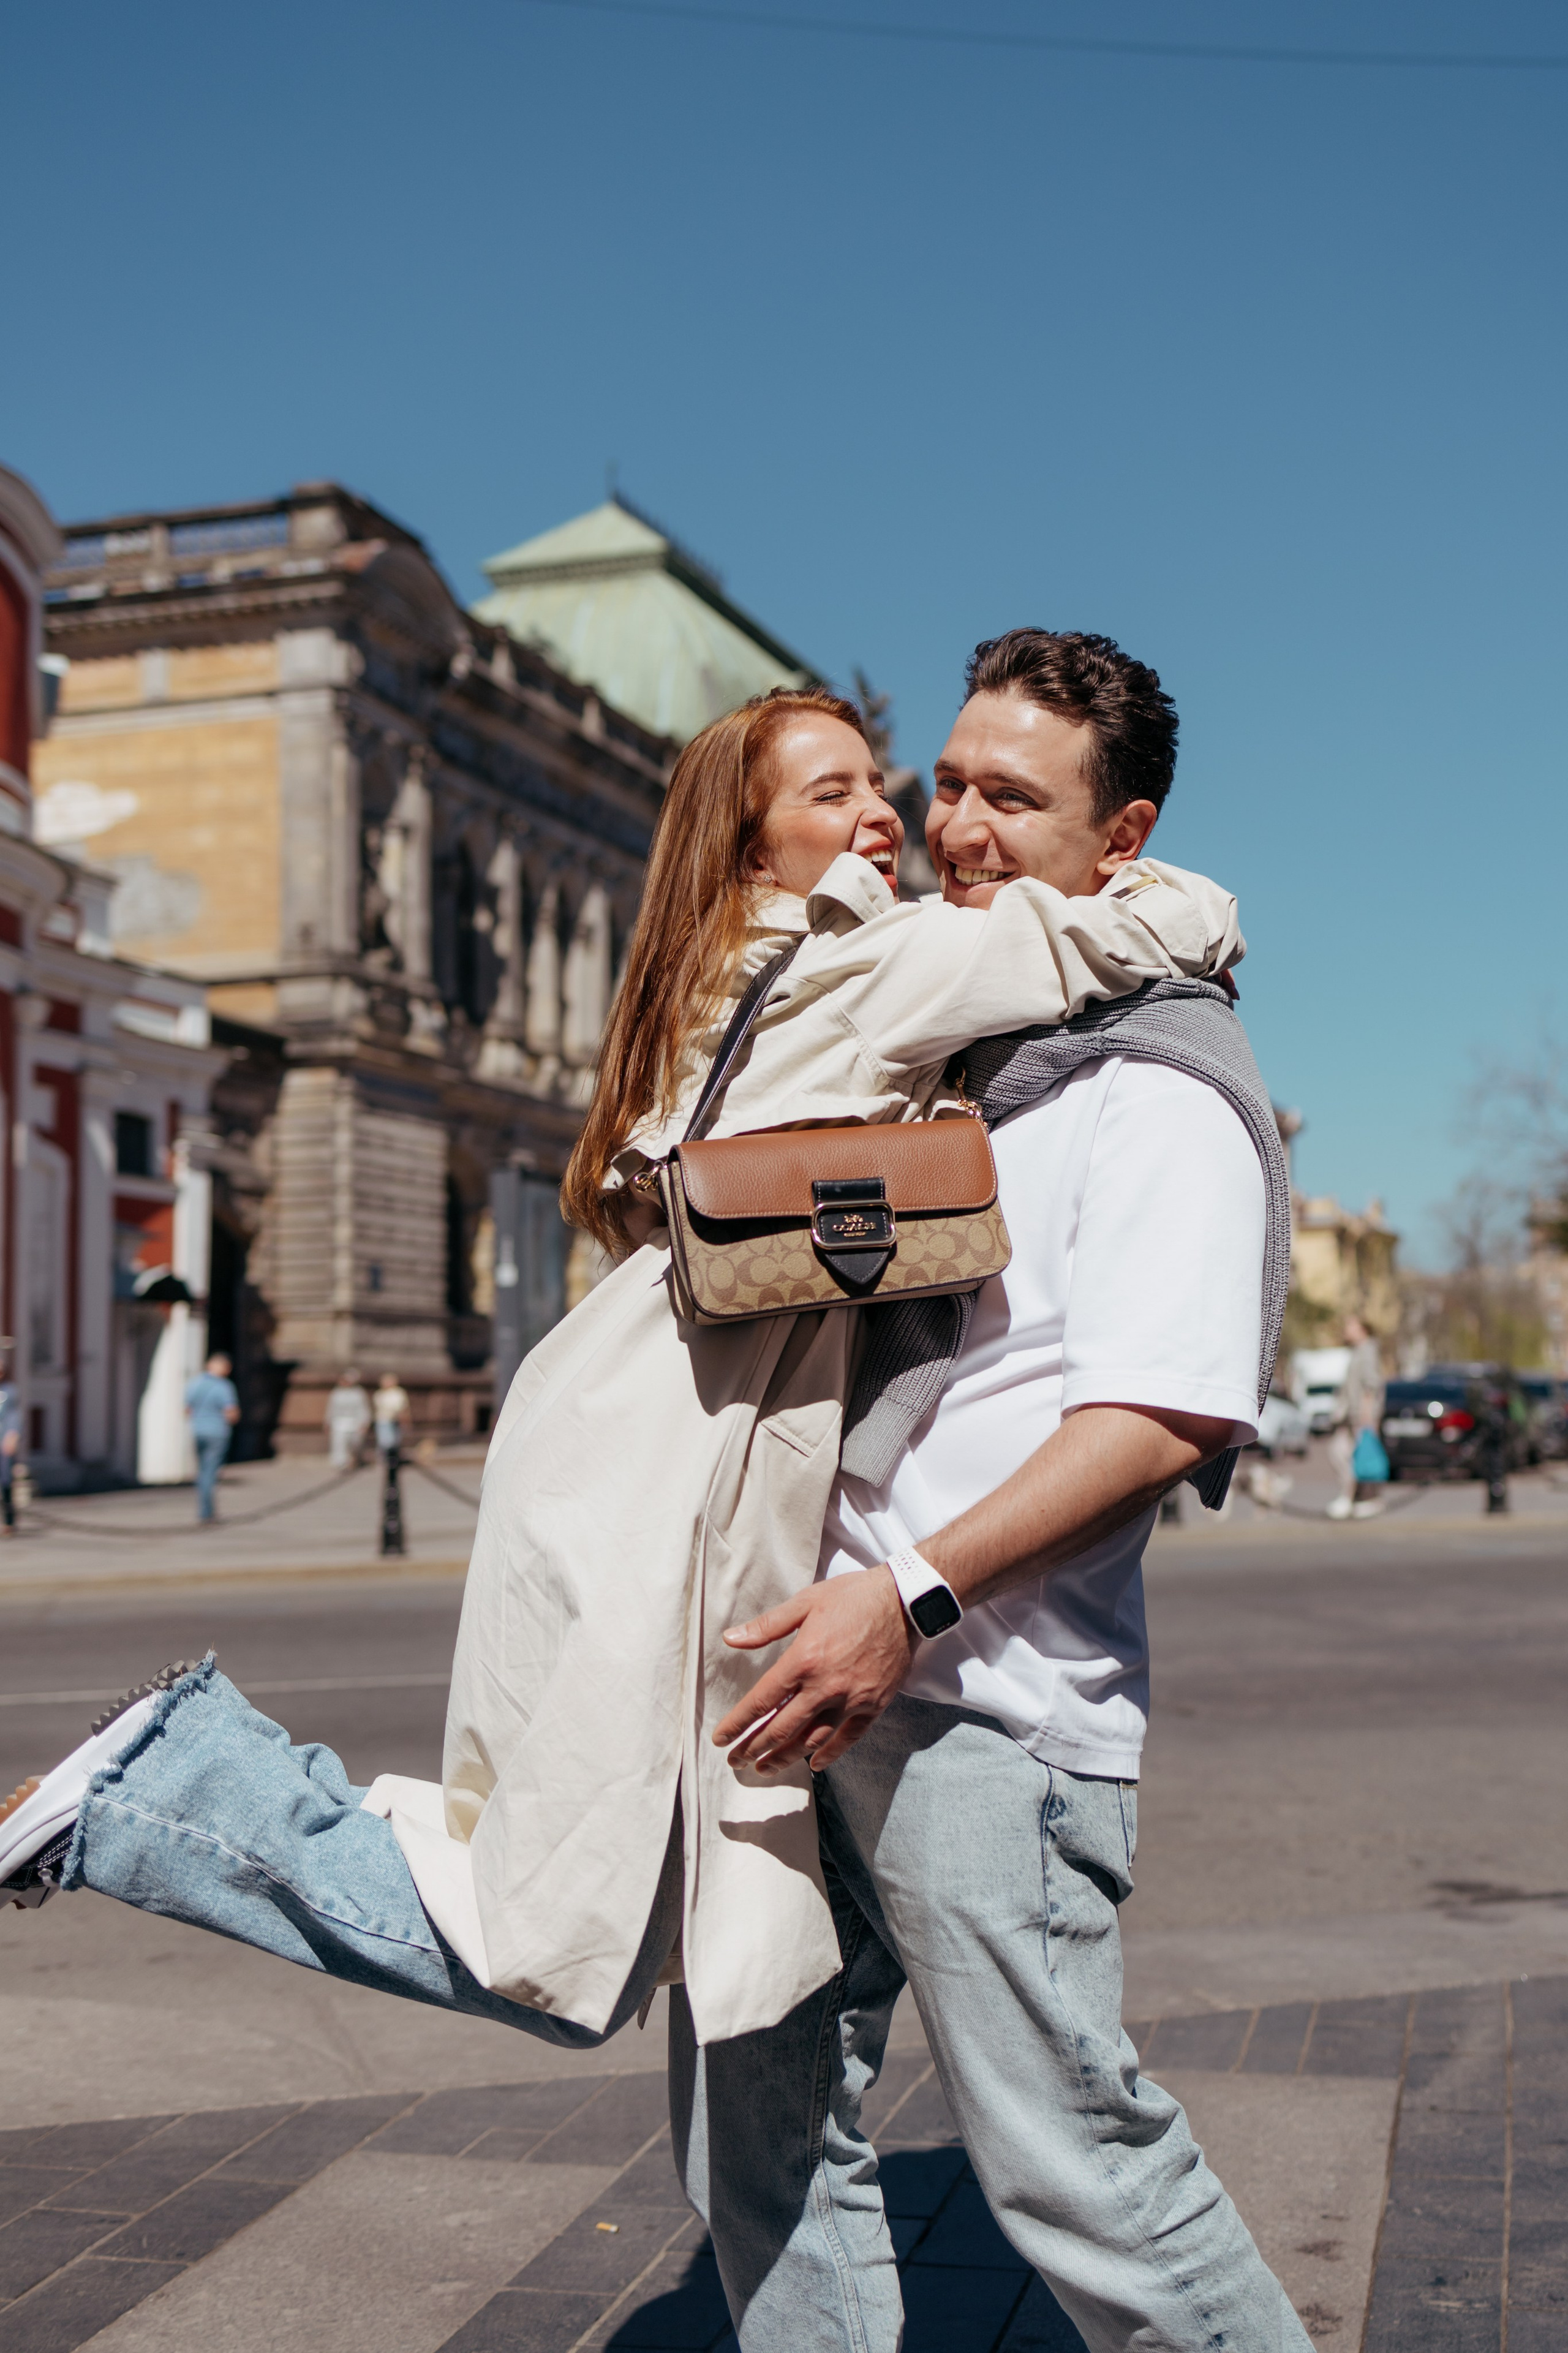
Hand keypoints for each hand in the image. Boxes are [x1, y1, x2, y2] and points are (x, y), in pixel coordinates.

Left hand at [714, 1568, 915, 1775]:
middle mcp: (824, 1686)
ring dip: (784, 1757)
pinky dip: (829, 1754)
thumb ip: (766, 1626)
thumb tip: (730, 1638)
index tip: (721, 1740)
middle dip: (753, 1748)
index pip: (761, 1702)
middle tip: (735, 1762)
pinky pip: (848, 1738)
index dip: (737, 1724)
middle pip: (781, 1728)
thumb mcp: (805, 1603)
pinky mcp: (873, 1705)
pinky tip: (814, 1765)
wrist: (904, 1601)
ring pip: (811, 1739)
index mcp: (802, 1661)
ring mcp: (850, 1699)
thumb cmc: (852, 1597)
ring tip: (764, 1768)